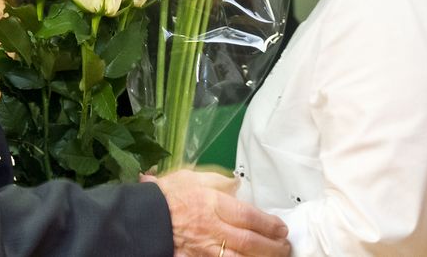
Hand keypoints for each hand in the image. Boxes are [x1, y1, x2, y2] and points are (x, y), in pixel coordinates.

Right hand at [144, 169, 289, 256]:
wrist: (140, 219)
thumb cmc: (165, 196)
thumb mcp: (190, 177)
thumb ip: (217, 180)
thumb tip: (236, 183)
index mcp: (213, 206)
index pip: (250, 217)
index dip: (270, 224)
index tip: (281, 228)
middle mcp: (213, 230)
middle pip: (250, 243)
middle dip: (273, 247)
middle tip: (286, 246)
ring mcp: (204, 251)